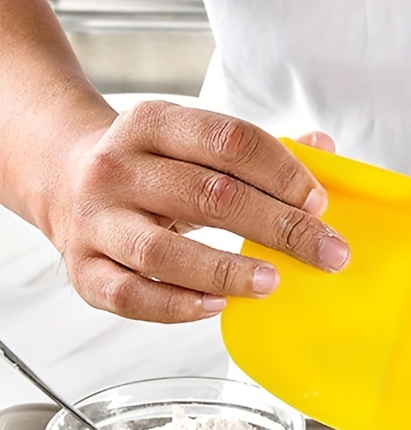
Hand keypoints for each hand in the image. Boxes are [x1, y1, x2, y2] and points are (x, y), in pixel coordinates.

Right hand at [49, 99, 348, 322]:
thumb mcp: (196, 140)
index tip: (320, 203)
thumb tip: (324, 150)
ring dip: (226, 269)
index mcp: (153, 124)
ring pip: (162, 253)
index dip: (282, 172)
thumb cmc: (154, 165)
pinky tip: (219, 305)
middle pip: (208, 196)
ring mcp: (95, 221)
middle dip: (278, 226)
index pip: (229, 141)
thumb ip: (259, 149)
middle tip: (327, 252)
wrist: (64, 176)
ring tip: (274, 281)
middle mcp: (117, 169)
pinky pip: (130, 297)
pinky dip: (177, 306)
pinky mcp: (83, 270)